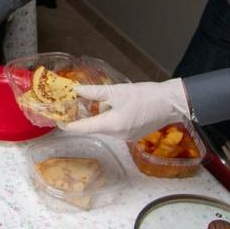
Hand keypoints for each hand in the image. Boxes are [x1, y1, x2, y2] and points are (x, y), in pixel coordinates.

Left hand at [62, 79, 191, 139]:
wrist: (171, 103)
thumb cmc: (144, 95)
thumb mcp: (116, 91)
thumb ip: (93, 92)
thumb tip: (76, 90)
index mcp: (110, 125)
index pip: (83, 129)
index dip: (68, 125)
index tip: (59, 121)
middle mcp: (117, 136)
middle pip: (95, 126)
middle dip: (91, 114)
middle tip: (85, 100)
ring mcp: (126, 137)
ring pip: (107, 126)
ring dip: (105, 114)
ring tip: (116, 99)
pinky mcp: (134, 135)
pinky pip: (117, 128)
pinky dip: (115, 118)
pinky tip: (125, 106)